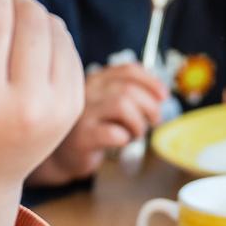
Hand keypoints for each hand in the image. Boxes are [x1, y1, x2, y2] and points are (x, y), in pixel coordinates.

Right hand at [29, 63, 167, 185]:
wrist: (62, 156)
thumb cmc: (91, 129)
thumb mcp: (107, 105)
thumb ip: (129, 95)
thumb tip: (161, 95)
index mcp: (96, 80)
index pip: (127, 70)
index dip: (151, 81)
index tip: (163, 96)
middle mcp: (87, 91)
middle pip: (129, 89)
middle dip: (150, 106)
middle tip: (153, 121)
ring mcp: (83, 113)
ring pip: (122, 106)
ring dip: (138, 123)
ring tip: (136, 134)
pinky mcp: (82, 137)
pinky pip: (113, 133)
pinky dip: (125, 138)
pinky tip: (121, 142)